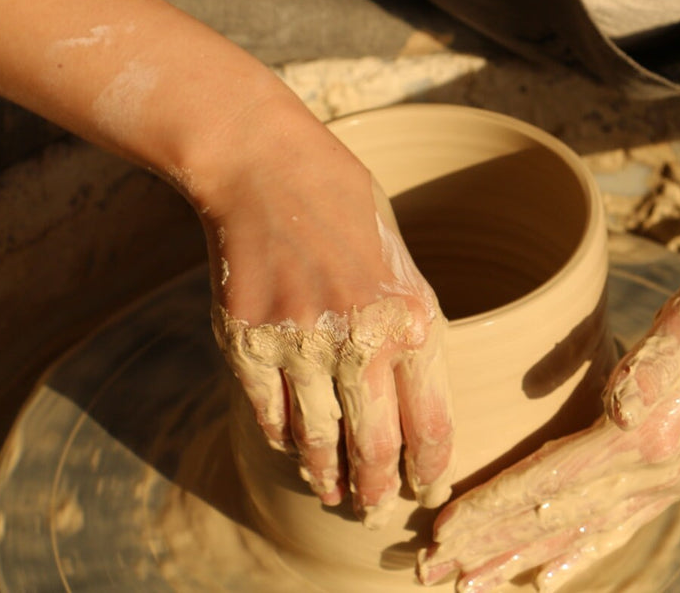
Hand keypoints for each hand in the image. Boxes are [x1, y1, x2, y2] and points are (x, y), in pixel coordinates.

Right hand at [201, 112, 455, 526]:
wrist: (269, 173)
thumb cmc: (349, 216)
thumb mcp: (404, 270)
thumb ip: (412, 336)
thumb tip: (416, 409)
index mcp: (415, 320)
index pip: (430, 426)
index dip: (428, 469)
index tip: (426, 489)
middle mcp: (361, 339)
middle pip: (376, 448)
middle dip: (378, 488)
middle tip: (377, 507)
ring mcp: (301, 344)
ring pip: (319, 441)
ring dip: (329, 476)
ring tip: (336, 492)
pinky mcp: (249, 343)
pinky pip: (270, 414)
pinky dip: (284, 437)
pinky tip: (294, 445)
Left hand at [417, 252, 679, 591]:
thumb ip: (657, 367)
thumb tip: (621, 407)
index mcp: (649, 435)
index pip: (551, 480)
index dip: (493, 506)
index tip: (440, 528)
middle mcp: (656, 470)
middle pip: (555, 517)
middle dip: (490, 547)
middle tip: (430, 574)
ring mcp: (668, 478)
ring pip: (579, 529)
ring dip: (520, 557)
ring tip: (474, 585)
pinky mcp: (676, 471)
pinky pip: (617, 525)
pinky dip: (578, 553)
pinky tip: (551, 576)